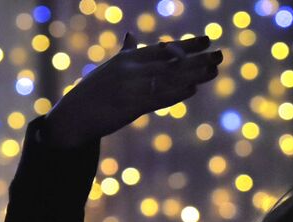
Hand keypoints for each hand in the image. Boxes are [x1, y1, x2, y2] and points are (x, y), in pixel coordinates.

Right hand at [43, 34, 222, 148]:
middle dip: (197, 58)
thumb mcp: (110, 67)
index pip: (163, 47)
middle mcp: (131, 68)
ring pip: (168, 78)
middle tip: (220, 54)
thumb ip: (125, 52)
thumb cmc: (93, 92)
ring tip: (214, 71)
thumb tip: (130, 35)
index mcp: (128, 58)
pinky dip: (176, 93)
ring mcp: (130, 86)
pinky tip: (192, 89)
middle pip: (170, 61)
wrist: (73, 116)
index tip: (207, 40)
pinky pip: (157, 98)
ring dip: (193, 75)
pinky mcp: (130, 106)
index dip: (187, 44)